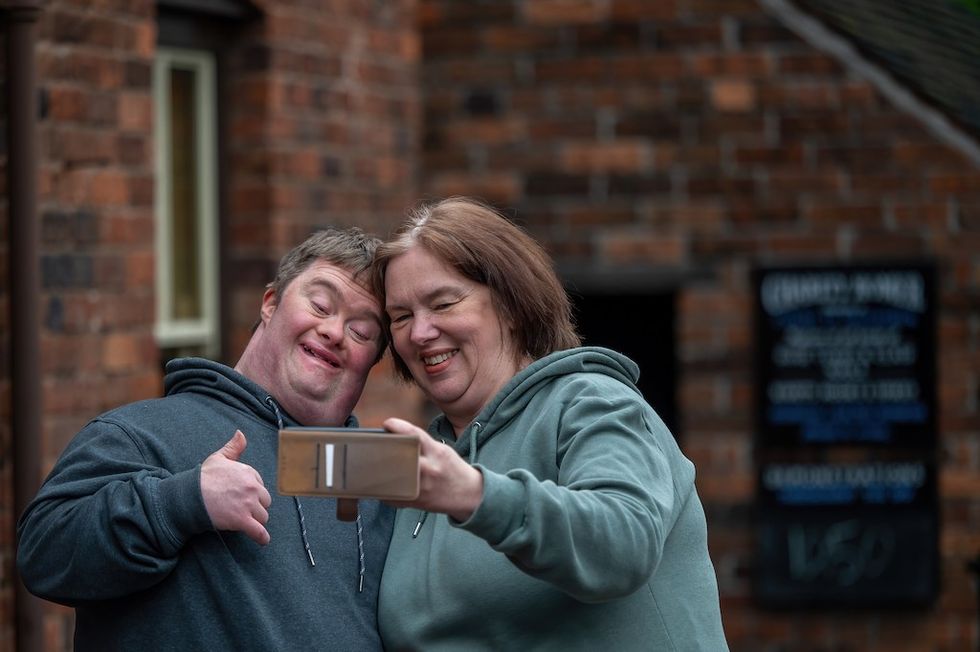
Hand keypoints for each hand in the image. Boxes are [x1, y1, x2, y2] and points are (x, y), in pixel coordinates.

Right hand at [200, 430, 271, 544]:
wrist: (189, 497)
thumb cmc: (202, 478)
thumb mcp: (218, 458)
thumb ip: (233, 447)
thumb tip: (241, 433)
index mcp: (248, 472)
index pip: (260, 485)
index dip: (252, 492)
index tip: (243, 496)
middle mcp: (252, 488)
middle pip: (264, 501)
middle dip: (257, 506)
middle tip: (244, 510)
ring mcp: (248, 505)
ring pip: (263, 516)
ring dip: (257, 520)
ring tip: (248, 522)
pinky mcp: (242, 521)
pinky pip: (259, 531)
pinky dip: (262, 537)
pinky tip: (263, 540)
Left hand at [383, 418, 483, 521]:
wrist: (469, 494)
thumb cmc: (451, 468)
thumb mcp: (441, 450)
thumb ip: (420, 444)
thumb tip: (393, 436)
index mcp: (437, 452)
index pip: (414, 435)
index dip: (397, 426)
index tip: (387, 424)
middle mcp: (430, 468)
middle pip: (399, 456)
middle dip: (385, 450)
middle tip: (376, 447)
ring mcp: (422, 487)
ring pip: (393, 477)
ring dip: (381, 471)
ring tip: (376, 465)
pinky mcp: (417, 501)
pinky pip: (393, 495)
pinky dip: (384, 490)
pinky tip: (383, 484)